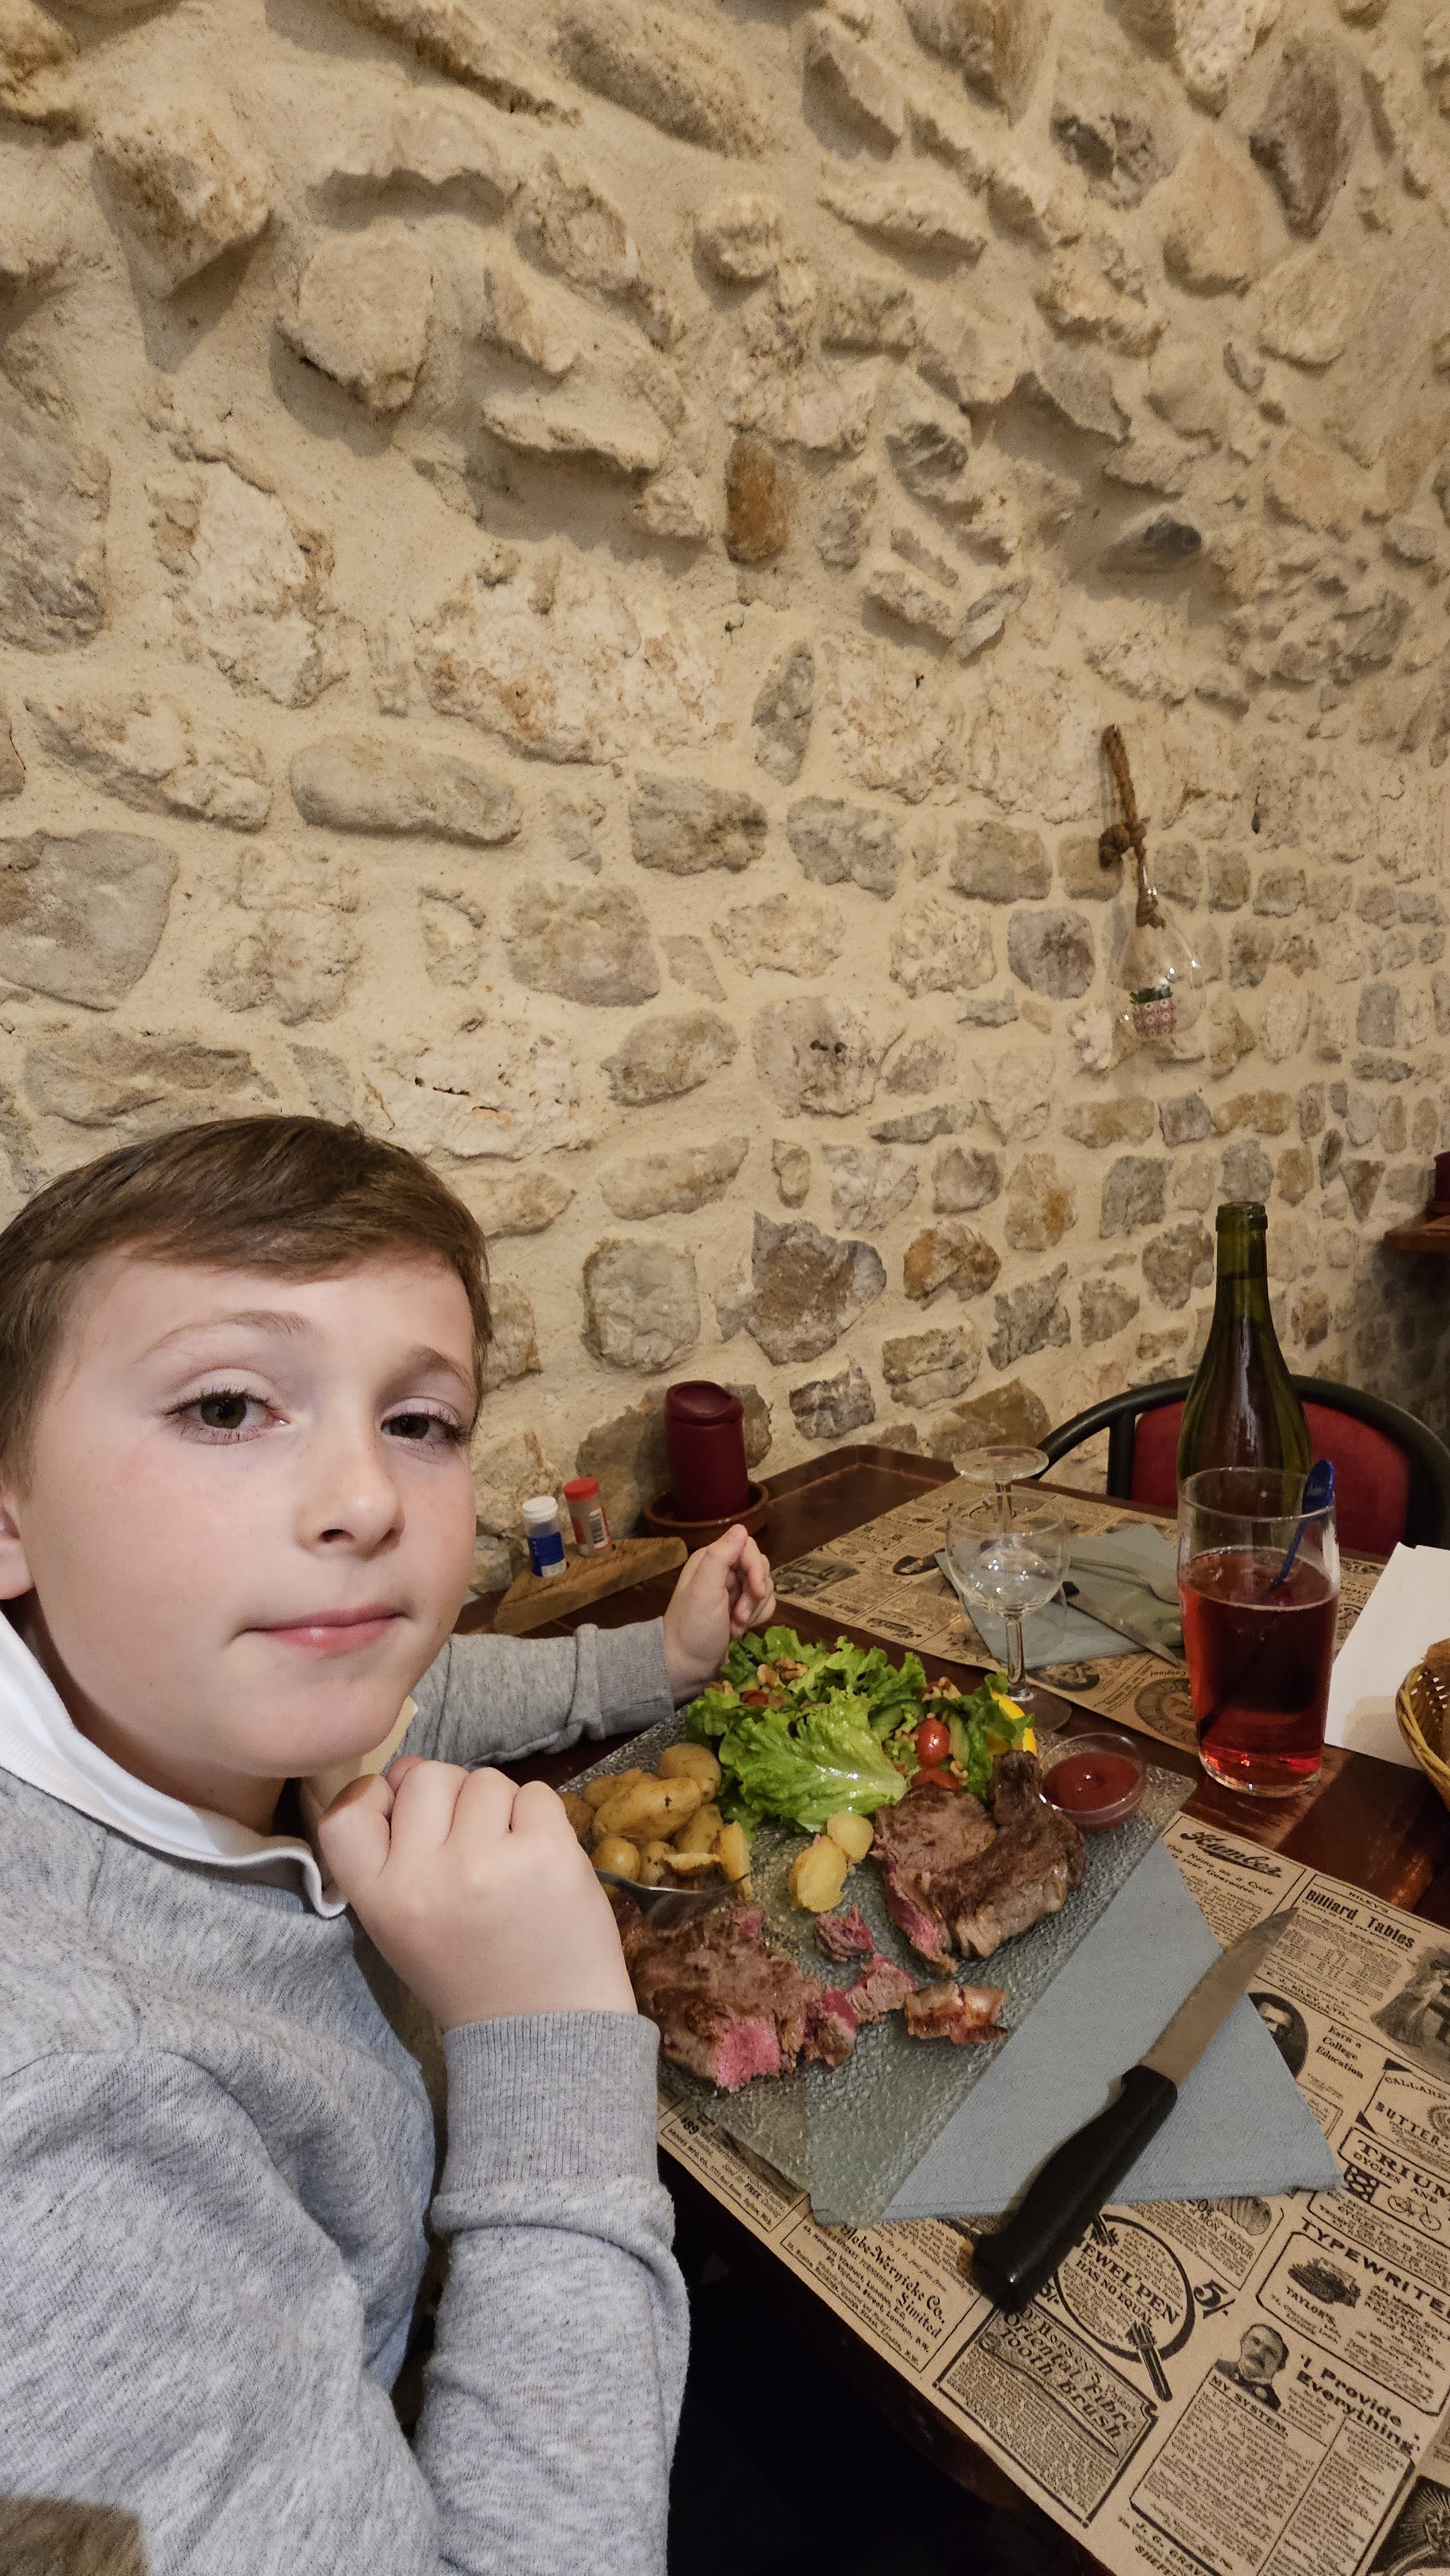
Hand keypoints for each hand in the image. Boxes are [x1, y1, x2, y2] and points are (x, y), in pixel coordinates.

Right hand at [317, 1756, 635, 2029]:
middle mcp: (426, 1876)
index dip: (376, 1796)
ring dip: (500, 1810)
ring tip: (509, 1864)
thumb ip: (393, 1851)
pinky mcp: (547, 1852)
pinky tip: (540, 1864)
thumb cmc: (469, 1968)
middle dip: (452, 1800)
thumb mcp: (400, 1925)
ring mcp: (487, 1861)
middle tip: (473, 1851)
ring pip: (486, 1780)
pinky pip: (536, 1793)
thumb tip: (407, 1770)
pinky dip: (541, 1819)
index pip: (346, 1812)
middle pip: (428, 1776)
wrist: (543, 2026)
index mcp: (381, 1899)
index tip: (403, 1815)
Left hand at [663, 1525, 775, 1698]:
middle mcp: (723, 1571)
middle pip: (760, 1567)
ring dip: (754, 1610)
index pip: (748, 1547)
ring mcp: (733, 1592)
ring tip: (735, 1628)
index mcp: (710, 1560)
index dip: (756, 1569)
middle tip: (739, 1616)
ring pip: (765, 1587)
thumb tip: (741, 1527)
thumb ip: (721, 1556)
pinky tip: (740, 1632)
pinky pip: (765, 1605)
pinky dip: (758, 1618)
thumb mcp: (704, 1589)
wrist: (685, 1667)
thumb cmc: (692, 1628)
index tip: (756, 1591)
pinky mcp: (741, 1610)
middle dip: (755, 1594)